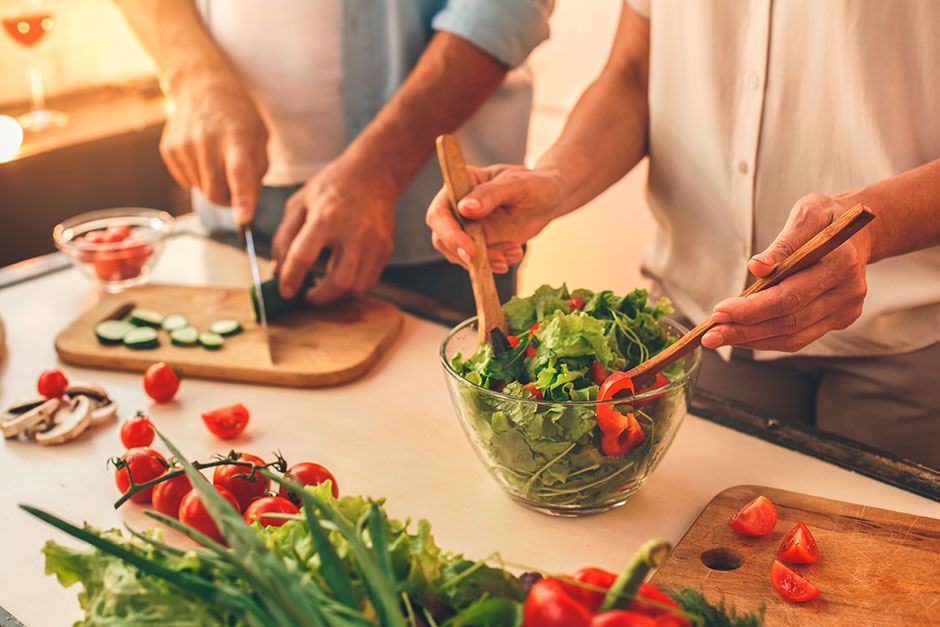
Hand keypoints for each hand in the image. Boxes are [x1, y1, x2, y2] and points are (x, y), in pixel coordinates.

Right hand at [161, 79, 267, 224]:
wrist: (200, 87)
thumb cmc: (237, 116)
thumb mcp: (259, 137)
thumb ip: (258, 171)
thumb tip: (247, 202)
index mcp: (236, 137)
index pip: (239, 173)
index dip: (242, 199)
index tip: (243, 219)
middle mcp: (207, 141)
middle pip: (216, 193)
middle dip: (229, 200)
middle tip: (236, 190)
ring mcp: (184, 146)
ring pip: (201, 190)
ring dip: (214, 186)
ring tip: (218, 161)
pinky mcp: (169, 150)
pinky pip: (186, 181)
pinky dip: (198, 177)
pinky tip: (202, 156)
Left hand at [270, 160, 395, 304]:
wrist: (374, 173)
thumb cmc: (333, 186)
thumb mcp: (299, 203)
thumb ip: (284, 237)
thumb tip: (278, 270)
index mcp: (326, 217)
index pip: (303, 256)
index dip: (290, 279)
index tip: (285, 291)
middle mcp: (353, 232)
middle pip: (339, 281)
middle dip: (320, 298)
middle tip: (308, 297)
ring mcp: (373, 242)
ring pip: (357, 287)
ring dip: (337, 296)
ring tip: (324, 288)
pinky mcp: (385, 249)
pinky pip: (370, 281)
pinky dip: (353, 288)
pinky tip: (341, 279)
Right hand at [425, 164, 562, 271]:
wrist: (549, 199)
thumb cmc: (534, 184)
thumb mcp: (516, 184)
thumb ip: (491, 194)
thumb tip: (465, 208)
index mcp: (460, 185)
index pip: (440, 212)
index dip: (449, 233)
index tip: (470, 250)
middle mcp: (457, 208)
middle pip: (442, 239)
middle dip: (465, 254)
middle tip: (497, 261)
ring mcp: (467, 227)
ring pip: (460, 254)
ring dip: (486, 260)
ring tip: (515, 250)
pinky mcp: (479, 243)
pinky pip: (478, 261)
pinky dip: (496, 262)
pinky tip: (516, 252)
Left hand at [703, 193, 872, 351]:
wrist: (858, 231)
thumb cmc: (826, 219)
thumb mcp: (806, 214)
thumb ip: (783, 243)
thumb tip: (757, 267)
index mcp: (842, 261)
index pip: (790, 295)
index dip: (752, 308)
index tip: (719, 311)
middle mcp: (849, 291)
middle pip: (790, 321)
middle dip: (745, 329)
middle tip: (711, 333)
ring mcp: (846, 309)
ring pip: (794, 336)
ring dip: (752, 340)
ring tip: (720, 337)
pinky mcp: (840, 320)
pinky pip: (799, 338)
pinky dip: (768, 339)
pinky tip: (743, 335)